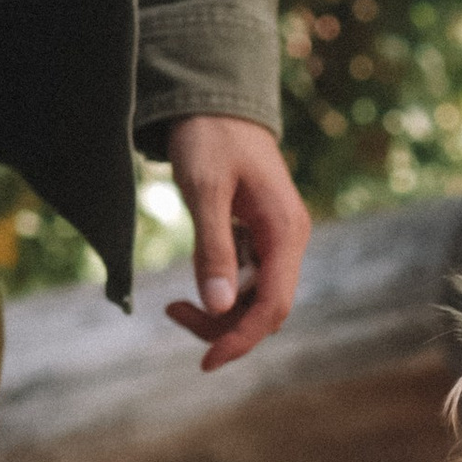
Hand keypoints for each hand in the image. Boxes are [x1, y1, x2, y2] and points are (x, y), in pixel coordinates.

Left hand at [159, 114, 308, 368]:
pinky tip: (195, 279)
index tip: (205, 362)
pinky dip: (220, 290)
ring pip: (254, 299)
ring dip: (219, 311)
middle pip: (265, 310)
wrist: (216, 100)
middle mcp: (289, 241)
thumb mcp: (205, 190)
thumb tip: (219, 307)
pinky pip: (246, 280)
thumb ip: (213, 249)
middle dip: (223, 325)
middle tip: (173, 311)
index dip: (240, 338)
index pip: (273, 306)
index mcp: (286, 232)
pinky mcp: (260, 237)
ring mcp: (276, 240)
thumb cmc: (210, 137)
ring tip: (175, 302)